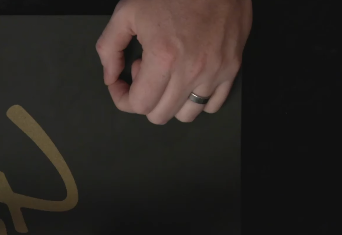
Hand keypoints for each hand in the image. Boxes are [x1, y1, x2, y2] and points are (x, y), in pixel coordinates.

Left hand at [96, 0, 251, 123]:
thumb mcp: (128, 11)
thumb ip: (109, 47)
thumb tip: (110, 76)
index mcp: (164, 57)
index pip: (139, 105)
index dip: (123, 99)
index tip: (120, 85)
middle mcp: (191, 71)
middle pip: (160, 115)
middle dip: (145, 99)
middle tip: (145, 71)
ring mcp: (215, 72)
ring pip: (186, 114)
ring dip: (170, 101)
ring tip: (168, 73)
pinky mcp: (232, 68)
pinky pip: (212, 104)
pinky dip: (197, 99)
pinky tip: (188, 78)